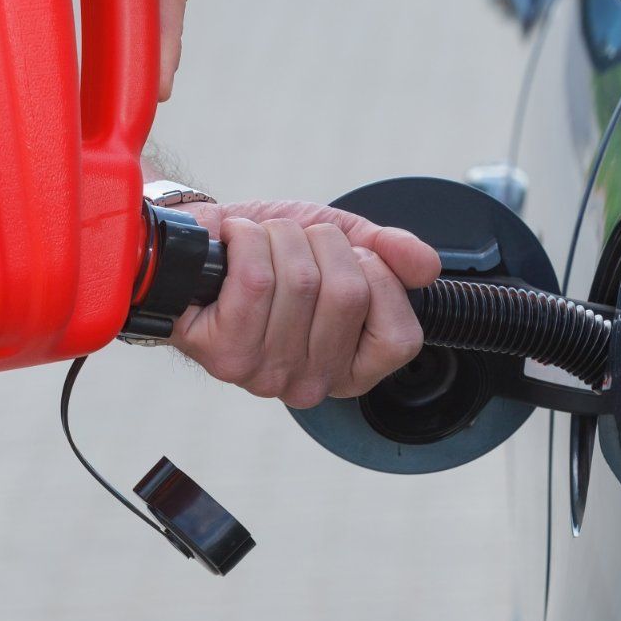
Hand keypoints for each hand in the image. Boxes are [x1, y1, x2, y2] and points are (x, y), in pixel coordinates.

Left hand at [168, 200, 440, 406]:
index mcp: (348, 367)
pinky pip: (255, 277)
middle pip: (348, 292)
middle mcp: (309, 384)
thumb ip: (390, 252)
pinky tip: (232, 242)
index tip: (348, 257)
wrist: (193, 245)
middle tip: (293, 244)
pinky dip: (245, 237)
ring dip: (278, 236)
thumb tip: (426, 266)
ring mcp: (264, 374)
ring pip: (300, 278)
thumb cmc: (265, 252)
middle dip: (320, 242)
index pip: (400, 336)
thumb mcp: (338, 243)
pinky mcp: (222, 353)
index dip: (379, 276)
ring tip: (258, 244)